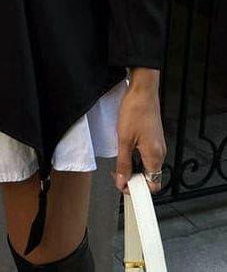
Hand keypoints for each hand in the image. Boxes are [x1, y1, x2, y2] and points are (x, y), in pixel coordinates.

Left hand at [112, 67, 166, 194]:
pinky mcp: (154, 137)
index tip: (123, 185)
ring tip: (120, 157)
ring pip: (147, 165)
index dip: (137, 189)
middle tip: (117, 171)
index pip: (152, 185)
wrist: (142, 90)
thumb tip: (122, 182)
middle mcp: (160, 152)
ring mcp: (158, 144)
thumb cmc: (136, 110)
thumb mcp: (124, 139)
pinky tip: (126, 147)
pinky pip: (147, 154)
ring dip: (134, 166)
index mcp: (155, 156)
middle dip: (133, 177)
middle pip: (150, 176)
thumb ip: (123, 164)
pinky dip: (136, 156)